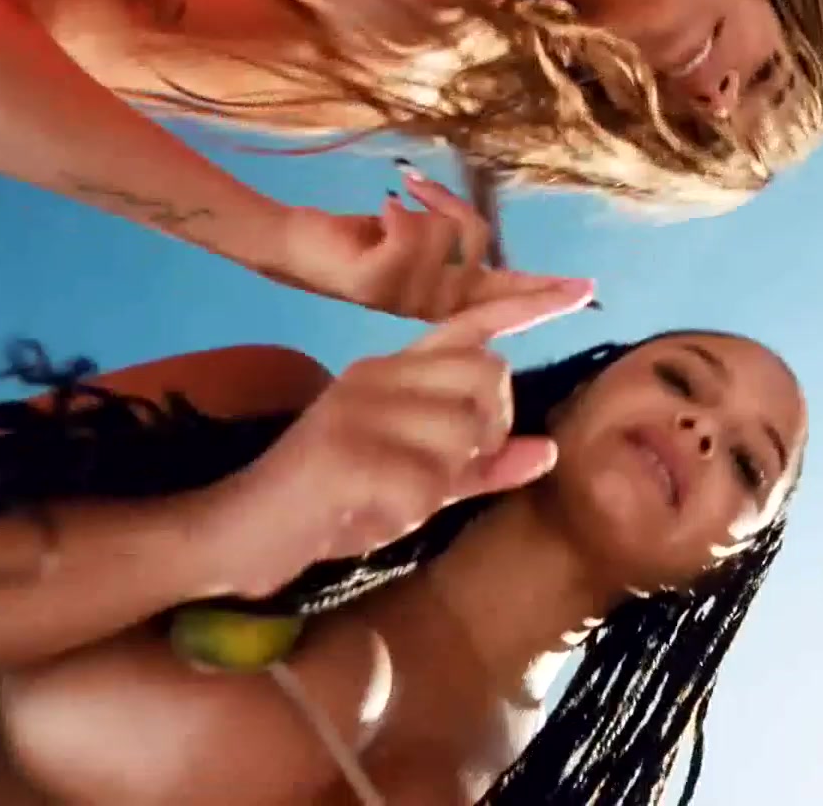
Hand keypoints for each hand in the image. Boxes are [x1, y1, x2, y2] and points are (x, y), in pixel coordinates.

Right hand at [197, 287, 590, 598]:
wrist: (239, 533)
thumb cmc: (333, 504)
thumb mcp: (417, 483)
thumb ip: (481, 466)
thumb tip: (547, 449)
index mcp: (393, 370)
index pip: (469, 325)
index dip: (526, 307)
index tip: (583, 289)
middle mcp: (377, 372)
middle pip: (487, 380)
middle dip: (485, 435)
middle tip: (442, 473)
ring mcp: (357, 406)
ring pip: (461, 435)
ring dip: (441, 484)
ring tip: (394, 499)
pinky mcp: (341, 450)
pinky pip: (426, 484)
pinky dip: (409, 513)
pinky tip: (372, 516)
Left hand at [253, 165, 588, 321]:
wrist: (300, 245)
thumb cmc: (365, 238)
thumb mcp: (423, 237)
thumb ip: (455, 240)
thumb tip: (473, 232)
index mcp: (450, 297)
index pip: (509, 295)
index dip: (546, 291)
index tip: (586, 288)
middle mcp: (434, 304)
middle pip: (478, 243)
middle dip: (454, 210)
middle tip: (419, 188)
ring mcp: (406, 296)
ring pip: (445, 230)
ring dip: (421, 204)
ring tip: (392, 206)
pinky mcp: (377, 280)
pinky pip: (412, 228)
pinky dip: (399, 206)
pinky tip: (380, 211)